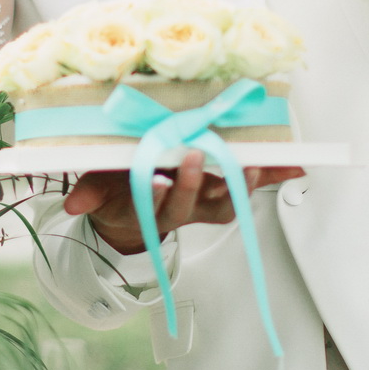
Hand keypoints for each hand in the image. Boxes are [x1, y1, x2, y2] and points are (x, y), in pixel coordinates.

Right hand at [64, 151, 304, 253]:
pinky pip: (248, 186)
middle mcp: (179, 209)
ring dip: (240, 185)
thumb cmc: (118, 189)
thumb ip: (88, 194)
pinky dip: (272, 175)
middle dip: (194, 183)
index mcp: (145, 207)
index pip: (149, 205)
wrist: (136, 213)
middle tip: (194, 156)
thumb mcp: (98, 189)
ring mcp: (203, 204)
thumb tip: (73, 204)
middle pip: (190, 204)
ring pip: (225, 202)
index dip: (154, 196)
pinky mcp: (223, 195)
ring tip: (251, 166)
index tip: (155, 181)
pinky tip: (294, 166)